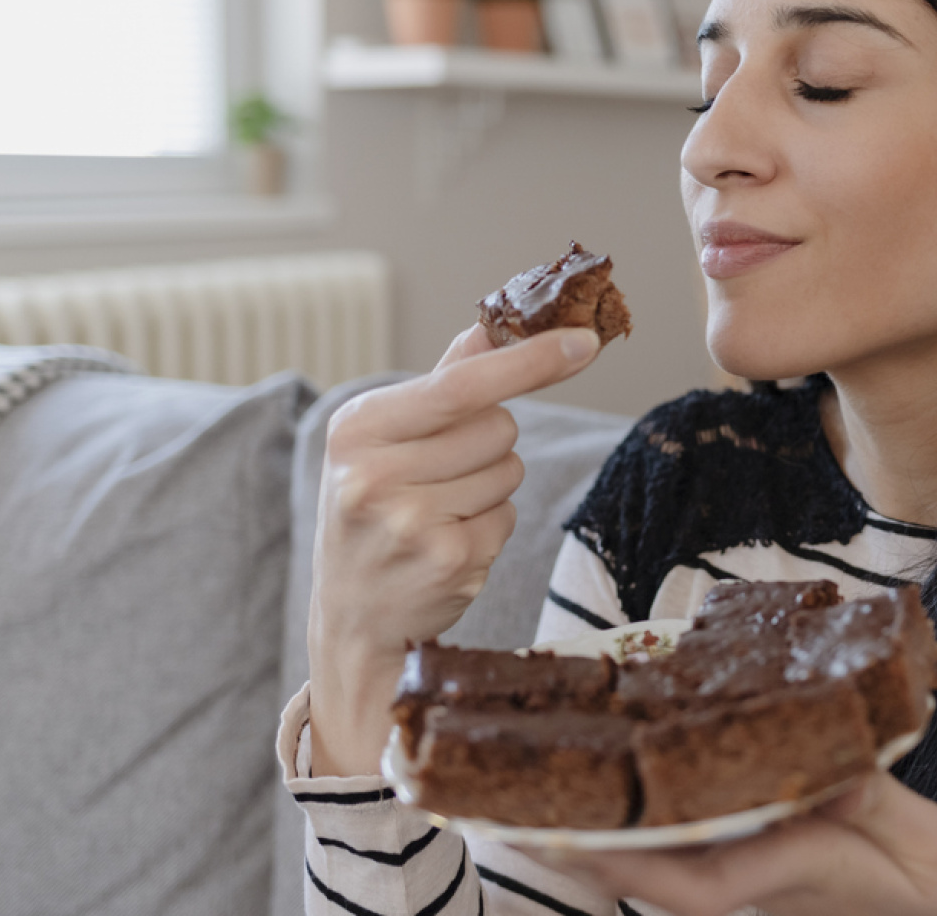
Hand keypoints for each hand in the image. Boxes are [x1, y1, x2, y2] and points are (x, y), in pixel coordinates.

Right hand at [306, 323, 602, 776]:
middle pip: (499, 427)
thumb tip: (497, 322)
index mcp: (357, 427)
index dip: (531, 360)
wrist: (351, 615)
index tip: (585, 341)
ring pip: (510, 471)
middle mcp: (374, 474)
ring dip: (492, 486)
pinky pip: (509, 517)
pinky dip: (491, 526)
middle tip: (442, 474)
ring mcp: (411, 524)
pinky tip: (449, 543)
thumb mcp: (386, 438)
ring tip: (440, 511)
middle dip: (491, 443)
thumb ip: (445, 378)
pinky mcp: (449, 563)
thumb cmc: (373, 508)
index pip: (463, 384)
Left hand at [523, 772, 936, 915]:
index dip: (635, 861)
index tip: (576, 841)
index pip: (703, 883)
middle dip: (588, 846)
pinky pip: (693, 847)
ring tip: (535, 797)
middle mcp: (765, 883)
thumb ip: (877, 805)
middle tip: (507, 817)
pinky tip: (616, 788)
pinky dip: (648, 819)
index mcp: (801, 875)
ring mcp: (761, 877)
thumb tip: (829, 771)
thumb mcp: (931, 847)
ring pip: (667, 862)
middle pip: (660, 872)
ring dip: (604, 833)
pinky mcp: (770, 863)